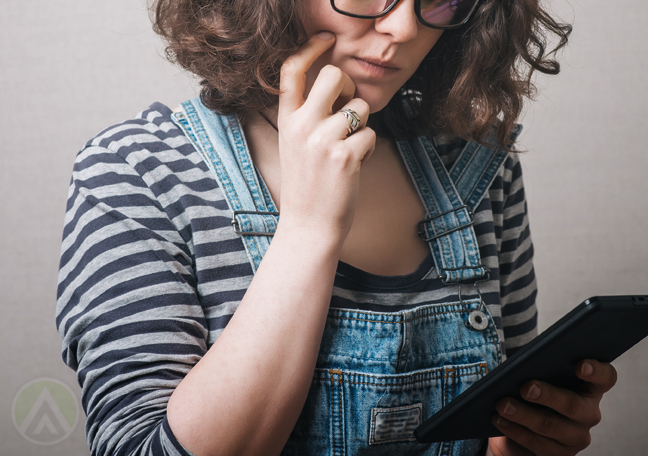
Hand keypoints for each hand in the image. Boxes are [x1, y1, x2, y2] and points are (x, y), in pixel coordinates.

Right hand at [276, 32, 374, 241]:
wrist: (308, 226)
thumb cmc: (307, 185)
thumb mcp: (295, 145)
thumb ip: (308, 115)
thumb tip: (337, 86)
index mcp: (286, 120)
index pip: (291, 70)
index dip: (309, 48)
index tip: (326, 39)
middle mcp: (301, 125)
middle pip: (334, 75)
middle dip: (350, 86)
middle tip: (348, 107)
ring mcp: (323, 140)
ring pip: (360, 107)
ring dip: (362, 127)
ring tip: (347, 151)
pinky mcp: (345, 156)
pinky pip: (371, 134)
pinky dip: (367, 150)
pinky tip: (353, 167)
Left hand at [487, 359, 616, 455]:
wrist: (520, 428)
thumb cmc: (531, 393)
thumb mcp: (537, 377)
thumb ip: (538, 369)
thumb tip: (521, 367)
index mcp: (589, 388)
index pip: (605, 378)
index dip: (596, 371)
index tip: (579, 365)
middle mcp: (588, 413)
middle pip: (574, 404)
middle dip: (548, 395)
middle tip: (526, 387)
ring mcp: (576, 437)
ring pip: (551, 426)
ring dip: (523, 414)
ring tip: (503, 405)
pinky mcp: (560, 454)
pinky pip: (537, 443)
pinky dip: (514, 429)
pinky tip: (499, 420)